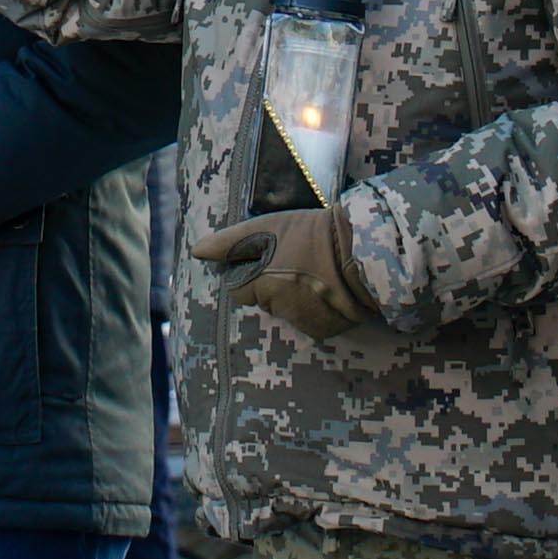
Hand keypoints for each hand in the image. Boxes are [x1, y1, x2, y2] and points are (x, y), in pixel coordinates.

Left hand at [189, 206, 375, 339]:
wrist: (360, 250)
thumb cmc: (310, 233)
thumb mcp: (266, 228)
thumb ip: (228, 243)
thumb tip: (197, 252)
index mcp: (260, 285)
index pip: (240, 289)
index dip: (252, 274)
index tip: (270, 260)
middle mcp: (278, 309)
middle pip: (265, 301)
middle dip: (275, 286)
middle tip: (297, 262)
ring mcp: (302, 323)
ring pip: (288, 312)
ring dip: (296, 298)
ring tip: (316, 273)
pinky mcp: (324, 331)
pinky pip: (311, 322)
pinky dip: (317, 310)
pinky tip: (329, 290)